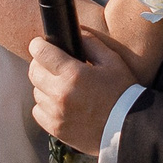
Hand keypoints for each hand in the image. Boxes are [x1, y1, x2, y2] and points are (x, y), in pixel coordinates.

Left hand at [30, 31, 133, 155]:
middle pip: (34, 72)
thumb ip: (91, 44)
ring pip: (36, 92)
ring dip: (44, 86)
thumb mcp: (112, 62)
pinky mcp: (56, 129)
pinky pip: (38, 111)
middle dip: (40, 64)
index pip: (41, 53)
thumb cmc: (123, 93)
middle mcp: (60, 94)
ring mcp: (56, 113)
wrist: (128, 128)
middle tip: (51, 64)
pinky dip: (45, 105)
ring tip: (60, 86)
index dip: (38, 45)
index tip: (40, 44)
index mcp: (74, 74)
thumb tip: (76, 33)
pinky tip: (60, 103)